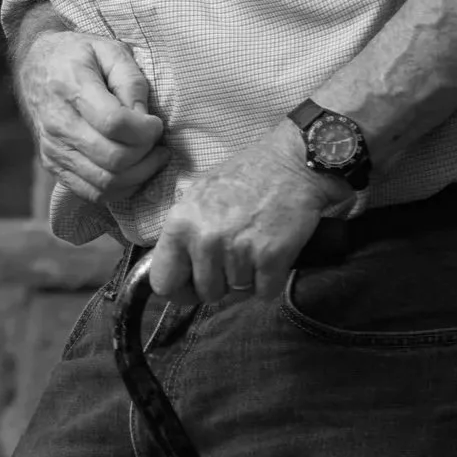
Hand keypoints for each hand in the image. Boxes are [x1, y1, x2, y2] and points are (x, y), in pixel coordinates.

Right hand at [17, 29, 168, 204]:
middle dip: (146, 154)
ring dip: (139, 175)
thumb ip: (130, 79)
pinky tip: (135, 170)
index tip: (156, 123)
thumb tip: (143, 116)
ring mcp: (53, 150)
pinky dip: (120, 189)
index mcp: (72, 89)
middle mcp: (59, 125)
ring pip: (105, 183)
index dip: (145, 129)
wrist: (35, 65)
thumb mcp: (108, 49)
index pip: (114, 123)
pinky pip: (92, 193)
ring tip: (153, 157)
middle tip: (158, 141)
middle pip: (113, 159)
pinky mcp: (53, 166)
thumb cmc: (78, 54)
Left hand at [148, 121, 351, 306]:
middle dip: (221, 281)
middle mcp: (205, 240)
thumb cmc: (246, 175)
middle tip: (235, 254)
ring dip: (248, 278)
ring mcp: (238, 251)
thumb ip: (184, 232)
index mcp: (180, 223)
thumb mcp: (200, 194)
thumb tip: (172, 268)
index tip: (193, 285)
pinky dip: (271, 279)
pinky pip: (264, 292)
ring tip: (255, 246)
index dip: (179, 289)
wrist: (293, 162)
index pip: (163, 283)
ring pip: (237, 293)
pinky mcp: (270, 259)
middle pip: (206, 293)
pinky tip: (273, 252)